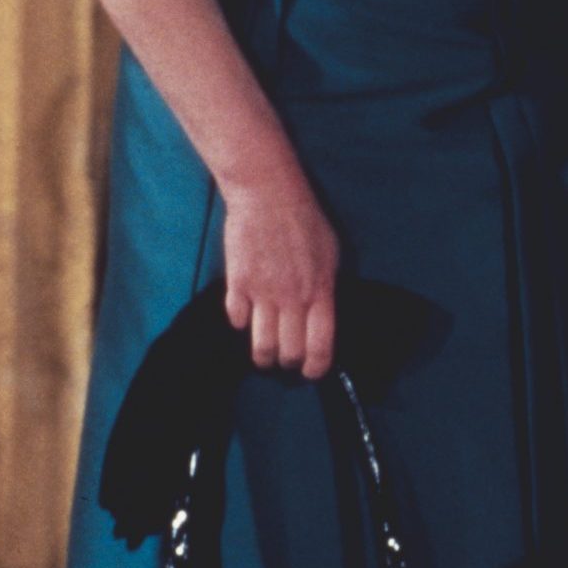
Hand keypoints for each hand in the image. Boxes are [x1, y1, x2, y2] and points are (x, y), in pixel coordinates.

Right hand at [221, 168, 340, 376]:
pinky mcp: (237, 284)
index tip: (312, 373)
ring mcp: (263, 293)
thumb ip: (327, 286)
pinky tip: (246, 318)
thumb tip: (324, 313)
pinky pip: (236, 319)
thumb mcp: (331, 254)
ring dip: (263, 356)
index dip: (316, 366)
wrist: (268, 195)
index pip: (321, 344)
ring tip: (265, 356)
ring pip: (261, 345)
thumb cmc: (306, 220)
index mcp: (321, 291)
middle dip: (288, 365)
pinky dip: (240, 323)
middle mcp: (293, 298)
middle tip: (287, 363)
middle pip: (289, 351)